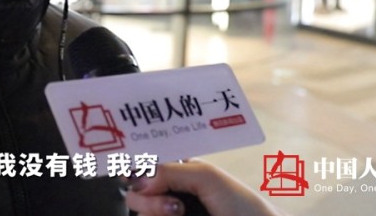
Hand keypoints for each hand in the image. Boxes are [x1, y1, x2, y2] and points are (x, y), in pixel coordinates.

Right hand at [125, 159, 283, 215]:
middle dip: (145, 195)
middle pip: (134, 190)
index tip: (131, 172)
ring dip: (152, 209)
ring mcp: (168, 214)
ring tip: (178, 212)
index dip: (135, 167)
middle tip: (170, 201)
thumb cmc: (244, 207)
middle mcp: (169, 194)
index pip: (144, 165)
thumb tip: (138, 180)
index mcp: (178, 172)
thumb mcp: (207, 177)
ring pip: (139, 211)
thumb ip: (170, 171)